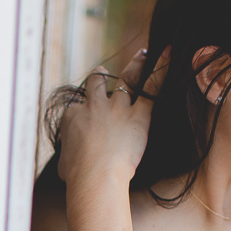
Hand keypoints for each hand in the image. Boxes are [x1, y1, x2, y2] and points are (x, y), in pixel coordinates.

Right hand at [57, 47, 168, 185]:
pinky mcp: (138, 115)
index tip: (87, 120)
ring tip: (142, 56)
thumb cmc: (78, 176)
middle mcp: (94, 106)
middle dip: (99, 76)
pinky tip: (168, 54)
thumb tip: (67, 165)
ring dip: (135, 65)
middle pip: (96, 82)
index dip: (83, 113)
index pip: (79, 107)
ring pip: (127, 78)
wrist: (95, 176)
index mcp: (73, 116)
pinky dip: (161, 70)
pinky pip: (152, 87)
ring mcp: (117, 108)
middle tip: (102, 70)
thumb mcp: (63, 165)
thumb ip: (67, 157)